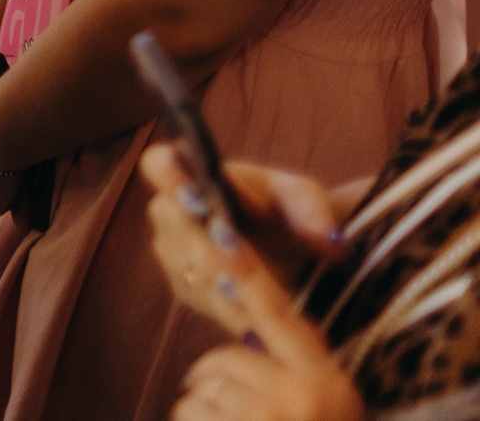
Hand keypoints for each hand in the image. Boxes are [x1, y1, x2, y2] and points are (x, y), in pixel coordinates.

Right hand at [142, 146, 348, 330]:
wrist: (298, 253)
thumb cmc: (292, 212)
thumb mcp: (306, 198)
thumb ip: (312, 209)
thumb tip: (323, 238)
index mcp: (189, 173)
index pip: (158, 165)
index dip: (168, 177)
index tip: (196, 192)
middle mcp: (171, 213)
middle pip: (175, 225)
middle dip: (206, 239)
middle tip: (232, 249)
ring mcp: (174, 255)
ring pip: (191, 268)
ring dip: (223, 280)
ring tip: (253, 290)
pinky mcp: (189, 291)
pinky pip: (207, 301)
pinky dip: (236, 308)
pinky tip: (262, 315)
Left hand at [168, 237, 361, 420]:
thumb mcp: (326, 408)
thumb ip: (291, 368)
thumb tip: (242, 327)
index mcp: (328, 382)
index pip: (279, 314)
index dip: (246, 272)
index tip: (220, 230)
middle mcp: (303, 395)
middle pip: (224, 357)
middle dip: (221, 381)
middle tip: (246, 414)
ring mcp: (269, 415)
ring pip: (201, 385)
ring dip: (209, 411)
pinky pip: (187, 410)